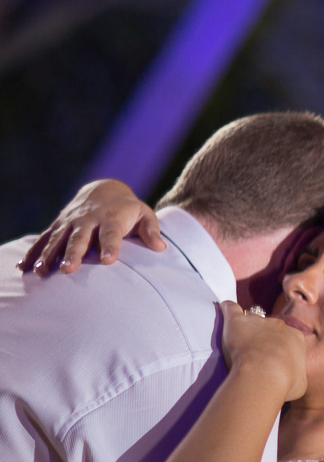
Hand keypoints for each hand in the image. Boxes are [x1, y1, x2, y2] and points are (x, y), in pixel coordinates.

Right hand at [18, 179, 164, 273]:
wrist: (104, 190)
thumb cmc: (128, 209)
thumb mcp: (144, 214)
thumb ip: (152, 230)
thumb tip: (161, 247)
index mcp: (111, 218)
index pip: (111, 234)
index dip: (110, 246)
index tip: (108, 261)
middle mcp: (88, 220)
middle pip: (80, 238)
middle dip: (73, 253)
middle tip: (68, 270)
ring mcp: (70, 222)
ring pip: (58, 239)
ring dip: (48, 255)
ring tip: (42, 271)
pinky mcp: (58, 225)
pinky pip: (43, 239)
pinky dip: (33, 252)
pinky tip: (24, 266)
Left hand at [217, 302, 308, 401]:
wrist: (264, 376)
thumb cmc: (284, 383)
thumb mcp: (298, 383)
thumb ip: (294, 374)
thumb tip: (291, 377)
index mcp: (295, 338)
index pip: (286, 338)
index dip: (277, 350)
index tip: (270, 362)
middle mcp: (279, 326)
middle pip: (269, 327)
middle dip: (262, 339)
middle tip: (252, 357)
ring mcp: (258, 321)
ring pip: (250, 319)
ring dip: (245, 329)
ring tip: (235, 342)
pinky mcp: (237, 320)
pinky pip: (230, 308)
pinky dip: (227, 309)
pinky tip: (223, 310)